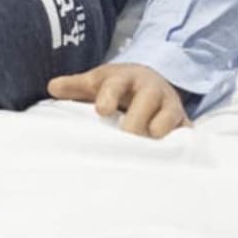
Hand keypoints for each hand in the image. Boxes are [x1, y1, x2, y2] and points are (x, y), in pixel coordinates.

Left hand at [47, 63, 189, 137]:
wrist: (153, 83)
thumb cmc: (118, 87)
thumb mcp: (97, 82)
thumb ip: (75, 86)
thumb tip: (52, 87)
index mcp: (125, 78)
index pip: (116, 84)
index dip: (109, 96)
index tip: (102, 110)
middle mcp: (150, 89)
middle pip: (147, 100)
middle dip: (136, 119)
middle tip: (126, 136)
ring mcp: (170, 106)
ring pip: (170, 116)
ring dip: (159, 131)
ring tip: (147, 145)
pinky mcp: (183, 123)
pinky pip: (186, 134)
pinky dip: (179, 144)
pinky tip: (169, 159)